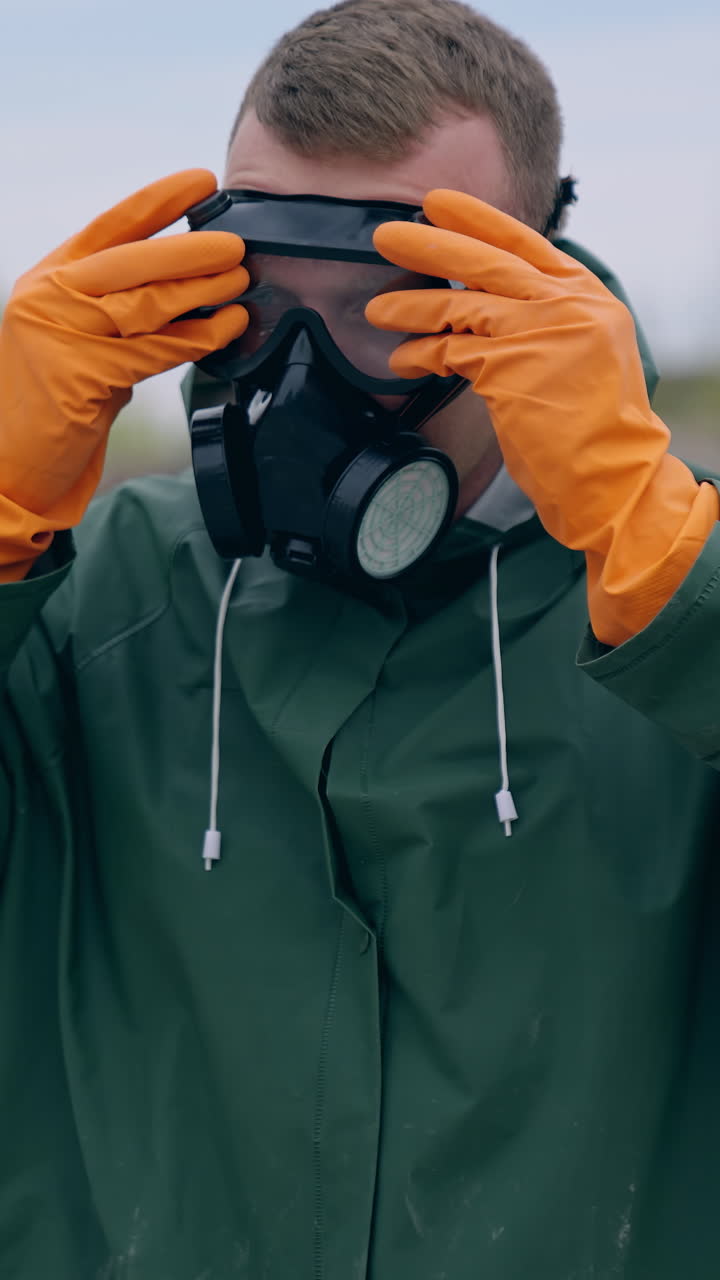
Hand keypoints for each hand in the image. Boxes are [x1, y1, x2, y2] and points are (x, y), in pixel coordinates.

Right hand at [0, 169, 248, 577]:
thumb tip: (184, 295)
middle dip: (192, 249)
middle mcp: (52, 298)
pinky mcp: (83, 375)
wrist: (11, 462)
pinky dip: (199, 338)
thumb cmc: (49, 406)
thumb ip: (114, 313)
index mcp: (50, 279)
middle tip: (236, 244)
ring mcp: (64, 334)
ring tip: (241, 282)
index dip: (159, 201)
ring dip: (204, 291)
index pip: (110, 226)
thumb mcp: (75, 340)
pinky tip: (229, 329)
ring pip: (149, 302)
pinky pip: (156, 350)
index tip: (201, 183)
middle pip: (134, 260)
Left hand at [367, 190, 717, 644]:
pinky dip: (419, 354)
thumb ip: (550, 321)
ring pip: (459, 304)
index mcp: (588, 297)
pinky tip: (401, 361)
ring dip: (410, 306)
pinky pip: (448, 350)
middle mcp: (568, 305)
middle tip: (387, 233)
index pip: (528, 244)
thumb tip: (489, 306)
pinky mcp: (509, 366)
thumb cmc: (596, 431)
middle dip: (431, 244)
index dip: (480, 222)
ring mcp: (539, 332)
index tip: (440, 204)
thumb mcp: (587, 354)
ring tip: (377, 310)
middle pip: (487, 261)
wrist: (613, 478)